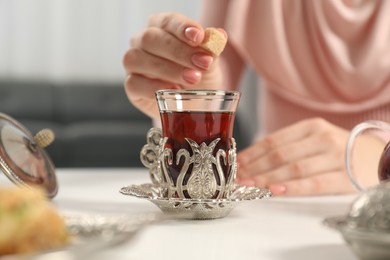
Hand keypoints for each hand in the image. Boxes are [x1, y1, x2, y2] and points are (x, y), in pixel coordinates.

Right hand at [123, 13, 225, 119]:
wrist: (194, 103)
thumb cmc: (199, 76)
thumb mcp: (210, 63)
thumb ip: (212, 49)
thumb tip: (218, 35)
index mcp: (162, 27)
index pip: (167, 21)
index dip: (182, 27)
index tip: (199, 37)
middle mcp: (142, 41)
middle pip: (151, 38)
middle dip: (179, 51)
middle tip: (203, 64)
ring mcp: (134, 63)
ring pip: (138, 59)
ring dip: (168, 69)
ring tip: (192, 78)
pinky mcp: (131, 85)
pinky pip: (134, 83)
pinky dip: (154, 88)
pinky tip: (173, 91)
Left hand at [236, 118, 381, 195]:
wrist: (377, 156)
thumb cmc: (340, 148)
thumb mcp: (315, 138)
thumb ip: (289, 145)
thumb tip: (255, 157)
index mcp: (310, 126)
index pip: (273, 140)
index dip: (253, 153)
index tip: (237, 163)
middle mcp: (321, 138)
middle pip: (279, 154)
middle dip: (255, 167)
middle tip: (238, 177)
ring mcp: (334, 156)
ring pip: (293, 168)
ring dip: (267, 178)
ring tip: (250, 185)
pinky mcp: (344, 176)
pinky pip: (314, 183)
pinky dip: (292, 187)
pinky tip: (275, 190)